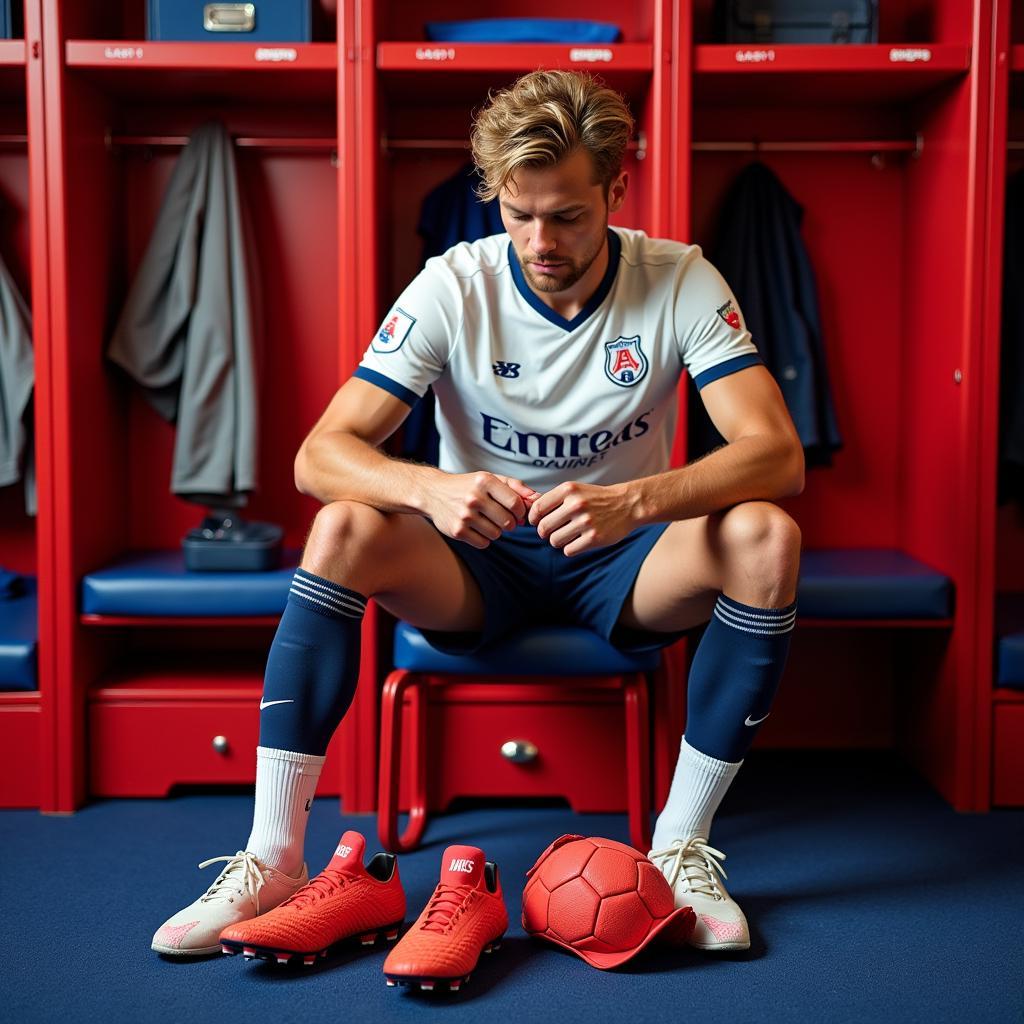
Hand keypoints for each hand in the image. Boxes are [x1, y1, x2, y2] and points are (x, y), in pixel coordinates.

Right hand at [423, 471, 539, 548]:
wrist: (433, 493)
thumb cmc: (468, 486)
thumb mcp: (490, 479)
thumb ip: (516, 487)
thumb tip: (538, 499)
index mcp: (485, 481)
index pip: (516, 504)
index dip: (521, 511)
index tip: (517, 511)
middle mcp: (474, 498)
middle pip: (508, 522)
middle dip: (510, 523)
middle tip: (501, 517)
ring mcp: (464, 516)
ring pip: (497, 534)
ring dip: (496, 530)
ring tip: (485, 520)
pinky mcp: (457, 531)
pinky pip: (484, 543)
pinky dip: (483, 538)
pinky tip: (475, 527)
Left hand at [528, 481, 635, 555]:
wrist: (627, 505)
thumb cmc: (596, 499)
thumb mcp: (575, 490)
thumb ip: (553, 499)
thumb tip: (528, 511)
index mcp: (568, 490)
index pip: (537, 508)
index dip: (534, 519)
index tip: (537, 522)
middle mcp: (575, 504)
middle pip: (544, 527)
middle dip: (544, 533)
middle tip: (551, 532)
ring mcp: (585, 522)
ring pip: (554, 541)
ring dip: (558, 541)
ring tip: (568, 535)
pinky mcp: (594, 538)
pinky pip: (568, 550)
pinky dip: (570, 548)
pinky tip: (578, 541)